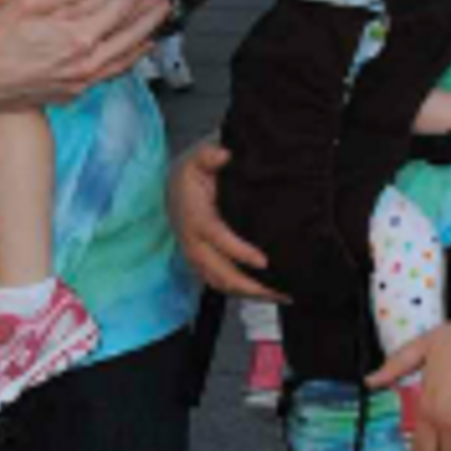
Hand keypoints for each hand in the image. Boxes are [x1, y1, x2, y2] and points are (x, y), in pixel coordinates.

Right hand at [0, 0, 168, 110]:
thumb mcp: (21, 0)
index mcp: (74, 35)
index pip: (115, 8)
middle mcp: (83, 62)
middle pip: (129, 34)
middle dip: (149, 14)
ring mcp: (78, 81)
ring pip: (123, 58)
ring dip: (144, 37)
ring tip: (158, 22)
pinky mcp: (69, 92)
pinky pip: (108, 76)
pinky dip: (126, 62)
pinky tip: (133, 54)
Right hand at [167, 141, 287, 301]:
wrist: (172, 188)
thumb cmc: (191, 175)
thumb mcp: (198, 158)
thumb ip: (209, 156)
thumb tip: (224, 155)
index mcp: (196, 219)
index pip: (219, 239)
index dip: (240, 252)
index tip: (263, 261)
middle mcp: (194, 243)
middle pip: (221, 273)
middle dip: (250, 285)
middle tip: (278, 289)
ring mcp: (196, 257)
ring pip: (221, 284)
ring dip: (249, 294)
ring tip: (278, 295)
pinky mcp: (200, 264)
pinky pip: (219, 284)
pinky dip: (240, 293)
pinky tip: (262, 293)